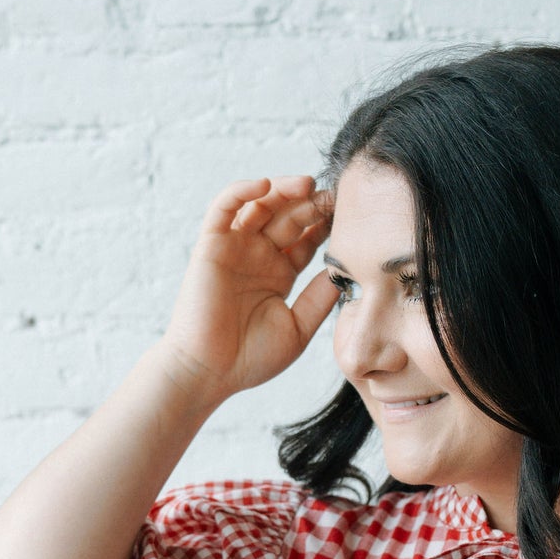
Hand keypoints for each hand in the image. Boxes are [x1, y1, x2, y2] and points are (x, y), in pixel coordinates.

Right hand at [161, 175, 335, 401]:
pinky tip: (265, 185)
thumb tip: (344, 271)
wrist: (208, 373)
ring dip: (282, 189)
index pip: (306, 238)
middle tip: (335, 195)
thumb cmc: (250, 359)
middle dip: (311, 203)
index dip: (326, 223)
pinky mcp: (210, 245)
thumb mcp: (299, 327)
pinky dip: (242, 191)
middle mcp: (257, 256)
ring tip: (309, 185)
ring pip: (259, 204)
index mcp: (279, 274)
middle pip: (288, 216)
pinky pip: (223, 208)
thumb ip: (320, 298)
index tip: (351, 213)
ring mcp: (234, 248)